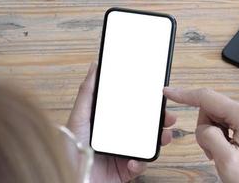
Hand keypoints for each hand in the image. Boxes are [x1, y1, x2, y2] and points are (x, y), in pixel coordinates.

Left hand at [67, 63, 175, 182]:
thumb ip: (88, 92)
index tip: (159, 97)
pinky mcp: (126, 170)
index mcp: (110, 124)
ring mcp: (124, 154)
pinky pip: (141, 165)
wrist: (71, 178)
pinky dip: (141, 163)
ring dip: (159, 140)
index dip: (148, 104)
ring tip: (163, 137)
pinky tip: (134, 161)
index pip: (133, 110)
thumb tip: (95, 67)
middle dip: (160, 121)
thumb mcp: (79, 116)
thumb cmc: (70, 149)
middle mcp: (119, 137)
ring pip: (149, 144)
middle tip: (168, 117)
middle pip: (146, 127)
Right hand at [163, 87, 238, 182]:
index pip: (207, 97)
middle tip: (213, 150)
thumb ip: (209, 137)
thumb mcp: (227, 161)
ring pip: (214, 114)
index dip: (184, 95)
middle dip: (205, 128)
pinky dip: (218, 133)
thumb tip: (203, 126)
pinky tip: (227, 146)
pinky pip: (222, 118)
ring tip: (222, 150)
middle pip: (209, 107)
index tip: (168, 92)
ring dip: (211, 133)